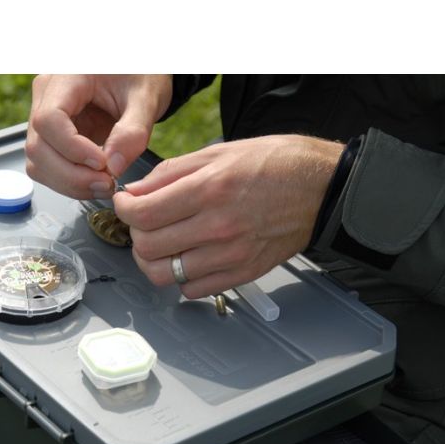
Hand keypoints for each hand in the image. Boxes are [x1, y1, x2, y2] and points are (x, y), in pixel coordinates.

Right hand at [26, 75, 171, 199]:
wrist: (137, 76)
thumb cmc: (140, 76)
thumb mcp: (146, 98)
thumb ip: (133, 132)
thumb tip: (113, 167)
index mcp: (66, 76)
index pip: (49, 119)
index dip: (72, 149)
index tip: (102, 164)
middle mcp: (47, 95)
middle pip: (38, 147)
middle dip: (72, 175)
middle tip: (106, 183)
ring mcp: (45, 118)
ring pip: (38, 162)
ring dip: (69, 183)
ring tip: (103, 185)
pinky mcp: (51, 138)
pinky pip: (47, 167)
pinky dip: (69, 182)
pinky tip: (94, 182)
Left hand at [113, 135, 343, 297]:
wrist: (321, 188)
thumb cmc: (274, 164)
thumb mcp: (218, 153)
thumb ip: (170, 174)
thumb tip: (136, 192)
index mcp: (209, 190)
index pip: (142, 214)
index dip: (123, 209)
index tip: (126, 204)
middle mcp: (218, 227)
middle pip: (147, 247)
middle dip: (135, 234)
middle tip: (142, 223)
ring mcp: (230, 256)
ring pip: (164, 275)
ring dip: (153, 260)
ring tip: (161, 244)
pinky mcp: (241, 274)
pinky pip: (192, 290)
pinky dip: (180, 278)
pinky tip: (188, 258)